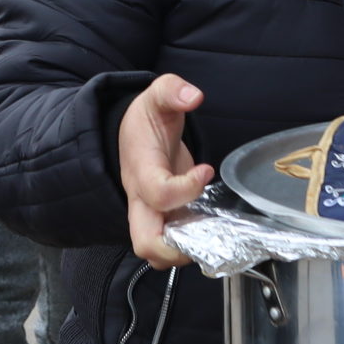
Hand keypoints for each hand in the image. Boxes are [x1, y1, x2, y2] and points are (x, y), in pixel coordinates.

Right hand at [119, 75, 212, 266]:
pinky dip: (190, 248)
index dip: (186, 188)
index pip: (158, 192)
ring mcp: (149, 212)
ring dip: (183, 253)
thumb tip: (193, 95)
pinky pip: (171, 245)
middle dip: (176, 249)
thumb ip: (172, 90)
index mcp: (141, 170)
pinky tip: (213, 234)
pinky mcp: (162, 218)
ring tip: (214, 237)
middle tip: (208, 235)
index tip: (206, 169)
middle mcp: (141, 199)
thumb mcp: (157, 96)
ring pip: (156, 253)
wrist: (129, 133)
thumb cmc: (144, 120)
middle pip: (145, 242)